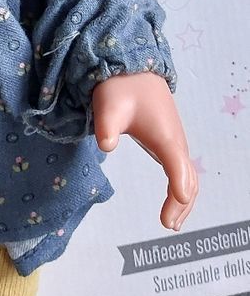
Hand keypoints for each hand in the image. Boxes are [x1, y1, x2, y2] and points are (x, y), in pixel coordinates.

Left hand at [92, 71, 198, 231]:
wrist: (133, 71)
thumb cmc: (120, 89)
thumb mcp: (108, 107)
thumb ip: (106, 127)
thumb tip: (106, 146)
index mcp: (165, 137)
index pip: (178, 169)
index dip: (177, 193)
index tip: (168, 218)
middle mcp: (176, 142)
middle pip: (189, 180)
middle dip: (181, 204)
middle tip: (167, 224)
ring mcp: (176, 143)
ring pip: (190, 177)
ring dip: (185, 200)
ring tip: (172, 223)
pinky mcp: (170, 144)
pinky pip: (184, 172)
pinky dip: (183, 189)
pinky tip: (174, 201)